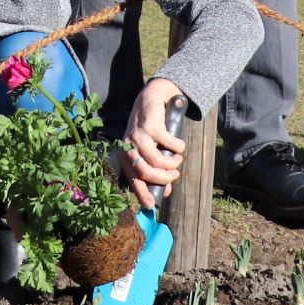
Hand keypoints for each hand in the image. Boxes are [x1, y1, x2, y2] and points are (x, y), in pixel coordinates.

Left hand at [118, 78, 188, 211]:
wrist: (150, 99)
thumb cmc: (150, 130)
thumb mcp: (149, 150)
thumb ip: (154, 170)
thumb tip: (164, 193)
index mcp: (124, 155)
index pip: (132, 179)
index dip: (142, 194)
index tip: (152, 205)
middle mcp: (128, 146)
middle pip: (145, 173)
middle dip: (164, 179)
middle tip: (174, 175)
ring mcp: (138, 136)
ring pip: (156, 161)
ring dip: (172, 164)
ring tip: (177, 160)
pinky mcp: (151, 126)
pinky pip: (169, 145)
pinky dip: (178, 148)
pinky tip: (179, 146)